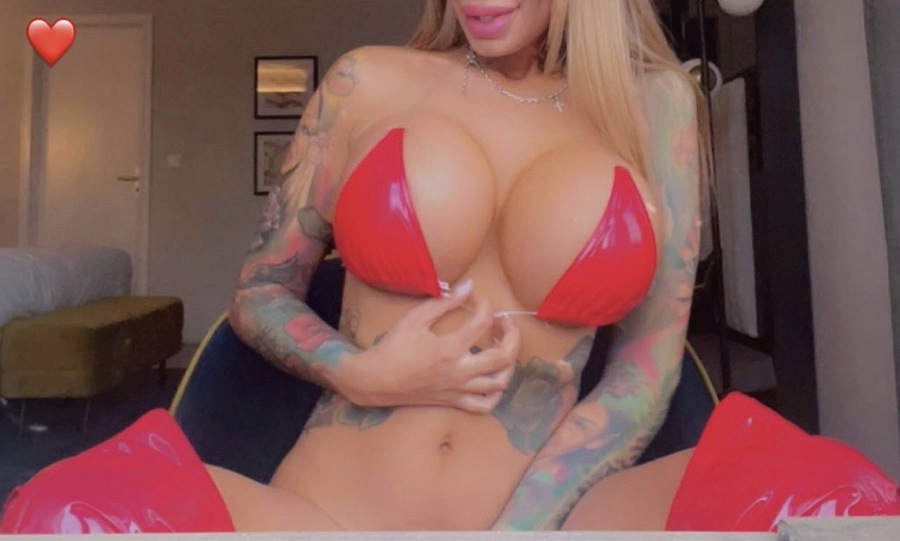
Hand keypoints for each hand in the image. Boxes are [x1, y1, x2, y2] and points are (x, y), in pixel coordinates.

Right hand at [340, 281, 520, 412]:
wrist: (375, 380)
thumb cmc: (393, 348)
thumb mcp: (415, 318)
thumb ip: (444, 302)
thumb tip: (468, 286)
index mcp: (449, 349)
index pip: (482, 322)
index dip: (484, 305)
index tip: (477, 297)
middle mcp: (459, 372)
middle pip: (503, 356)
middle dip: (512, 335)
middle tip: (505, 321)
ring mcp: (458, 390)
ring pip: (499, 383)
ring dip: (508, 363)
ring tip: (503, 347)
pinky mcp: (454, 402)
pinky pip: (484, 405)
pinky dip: (495, 393)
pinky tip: (493, 377)